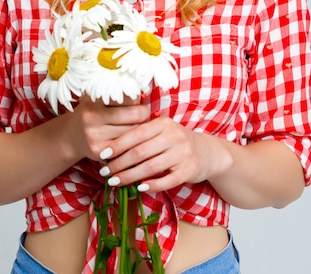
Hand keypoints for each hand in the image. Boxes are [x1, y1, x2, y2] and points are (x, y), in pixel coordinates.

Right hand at [68, 94, 150, 162]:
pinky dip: (132, 142)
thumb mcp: (99, 97)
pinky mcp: (99, 152)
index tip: (137, 101)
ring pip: (133, 132)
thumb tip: (142, 87)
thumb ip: (117, 92)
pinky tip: (129, 138)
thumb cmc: (92, 112)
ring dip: (139, 128)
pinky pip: (126, 147)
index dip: (137, 99)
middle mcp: (92, 117)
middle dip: (143, 113)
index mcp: (94, 99)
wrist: (72, 136)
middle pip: (134, 115)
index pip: (128, 97)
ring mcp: (95, 136)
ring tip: (134, 124)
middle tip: (143, 113)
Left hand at [98, 116, 232, 191]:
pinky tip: (139, 188)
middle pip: (140, 152)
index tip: (102, 154)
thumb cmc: (177, 141)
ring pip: (150, 167)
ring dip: (130, 176)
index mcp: (163, 123)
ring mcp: (183, 153)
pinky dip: (151, 185)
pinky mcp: (189, 170)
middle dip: (119, 163)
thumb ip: (142, 134)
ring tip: (115, 181)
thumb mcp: (162, 131)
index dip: (117, 145)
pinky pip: (166, 180)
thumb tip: (112, 148)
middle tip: (105, 172)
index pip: (136, 133)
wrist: (208, 152)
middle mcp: (174, 136)